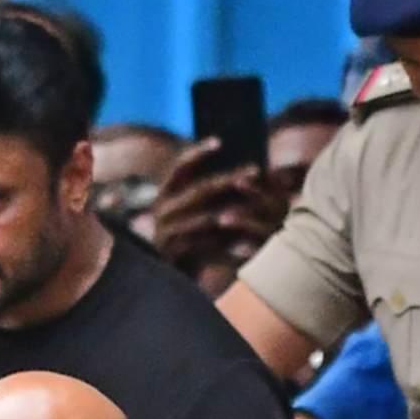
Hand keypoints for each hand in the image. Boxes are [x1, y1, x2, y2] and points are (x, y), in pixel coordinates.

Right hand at [150, 139, 291, 262]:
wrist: (172, 278)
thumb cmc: (191, 240)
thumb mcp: (197, 213)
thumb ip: (211, 194)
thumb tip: (246, 170)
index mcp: (166, 194)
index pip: (180, 167)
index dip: (197, 153)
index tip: (219, 141)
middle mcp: (162, 209)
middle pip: (200, 189)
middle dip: (229, 179)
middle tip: (255, 169)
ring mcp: (165, 231)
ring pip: (204, 218)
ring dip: (233, 212)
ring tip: (258, 206)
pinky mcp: (171, 253)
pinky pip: (203, 244)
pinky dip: (225, 244)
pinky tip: (247, 242)